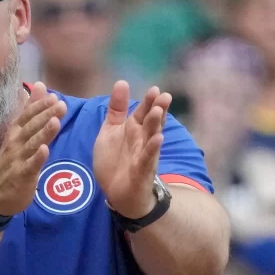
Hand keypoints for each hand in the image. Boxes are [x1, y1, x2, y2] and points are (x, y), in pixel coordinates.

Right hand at [0, 82, 66, 215]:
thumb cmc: (10, 162)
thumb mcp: (18, 135)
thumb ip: (30, 111)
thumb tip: (40, 86)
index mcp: (15, 132)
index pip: (27, 116)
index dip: (39, 106)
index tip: (53, 97)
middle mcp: (15, 143)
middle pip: (31, 127)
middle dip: (45, 115)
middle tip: (60, 105)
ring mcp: (17, 159)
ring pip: (31, 143)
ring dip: (43, 133)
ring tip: (55, 122)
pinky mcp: (21, 175)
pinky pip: (30, 166)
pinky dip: (36, 158)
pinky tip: (44, 150)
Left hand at [94, 81, 170, 218]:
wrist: (118, 192)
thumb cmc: (116, 159)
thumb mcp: (111, 131)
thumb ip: (116, 109)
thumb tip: (122, 82)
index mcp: (134, 129)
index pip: (143, 112)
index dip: (148, 101)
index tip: (154, 89)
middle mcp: (142, 139)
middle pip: (151, 122)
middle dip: (157, 109)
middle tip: (163, 96)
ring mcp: (144, 154)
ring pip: (152, 137)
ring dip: (156, 125)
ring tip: (158, 111)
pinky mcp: (142, 169)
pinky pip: (148, 157)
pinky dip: (152, 148)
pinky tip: (158, 139)